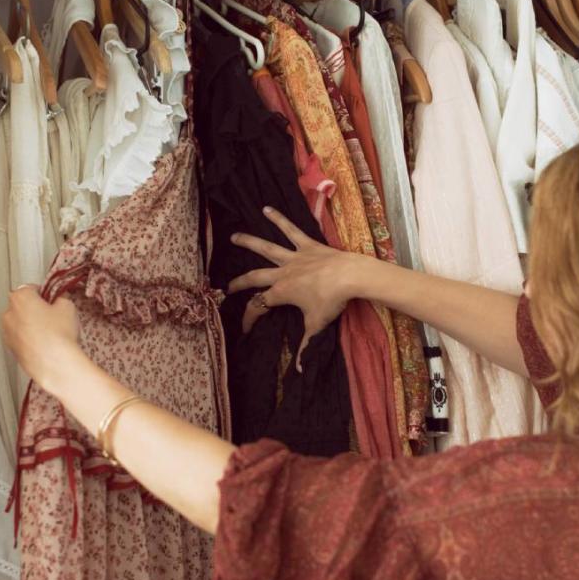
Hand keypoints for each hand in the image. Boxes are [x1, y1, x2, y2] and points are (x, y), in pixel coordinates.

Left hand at [1, 284, 81, 388]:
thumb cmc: (58, 336)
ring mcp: (7, 333)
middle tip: (52, 315)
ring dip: (30, 325)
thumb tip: (59, 300)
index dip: (44, 293)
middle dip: (34, 309)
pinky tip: (45, 344)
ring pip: (20, 323)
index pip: (31, 288)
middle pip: (22, 305)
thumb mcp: (68, 307)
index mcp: (20, 298)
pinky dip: (29, 339)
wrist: (54, 364)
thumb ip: (60, 298)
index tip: (51, 298)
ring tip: (49, 332)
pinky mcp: (11, 349)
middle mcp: (8, 314)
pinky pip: (20, 339)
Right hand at [229, 207, 366, 367]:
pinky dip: (279, 219)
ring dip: (249, 242)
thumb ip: (305, 347)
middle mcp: (282, 273)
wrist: (351, 276)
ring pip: (266, 248)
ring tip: (234, 236)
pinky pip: (291, 230)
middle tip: (227, 285)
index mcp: (281, 293)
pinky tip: (268, 209)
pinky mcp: (307, 245)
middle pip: (254, 277)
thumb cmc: (332, 301)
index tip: (244, 329)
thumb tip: (298, 371)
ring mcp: (293, 257)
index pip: (258, 307)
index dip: (248, 319)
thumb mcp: (317, 326)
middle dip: (239, 282)